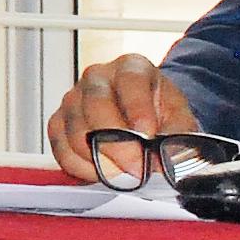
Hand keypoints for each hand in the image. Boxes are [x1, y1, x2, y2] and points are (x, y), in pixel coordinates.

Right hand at [47, 52, 201, 180]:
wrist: (143, 116)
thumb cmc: (159, 113)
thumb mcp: (180, 118)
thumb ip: (178, 137)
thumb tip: (168, 161)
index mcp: (131, 67)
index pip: (130, 82)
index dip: (138, 110)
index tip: (148, 137)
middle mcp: (97, 77)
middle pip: (96, 106)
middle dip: (117, 144)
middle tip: (136, 169)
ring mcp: (73, 98)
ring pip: (76, 131)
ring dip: (100, 160)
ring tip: (123, 172)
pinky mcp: (59, 121)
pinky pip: (61, 148)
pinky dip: (82, 167)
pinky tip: (102, 172)